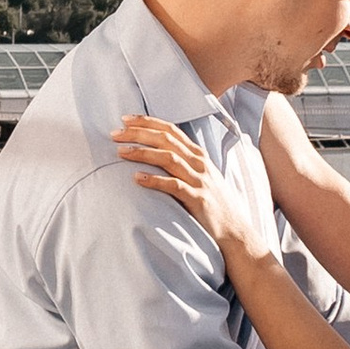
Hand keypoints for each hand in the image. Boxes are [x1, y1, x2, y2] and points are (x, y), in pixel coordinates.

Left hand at [113, 114, 259, 267]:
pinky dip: (155, 180)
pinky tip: (137, 178)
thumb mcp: (199, 176)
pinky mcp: (198, 199)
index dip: (147, 122)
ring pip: (168, 158)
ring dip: (143, 153)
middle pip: (166, 139)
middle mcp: (199, 163)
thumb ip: (181, 162)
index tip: (125, 119)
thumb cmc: (212, 202)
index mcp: (197, 154)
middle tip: (115, 134)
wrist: (234, 229)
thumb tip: (153, 153)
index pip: (170, 129)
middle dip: (138, 133)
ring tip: (121, 152)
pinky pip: (174, 186)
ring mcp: (200, 180)